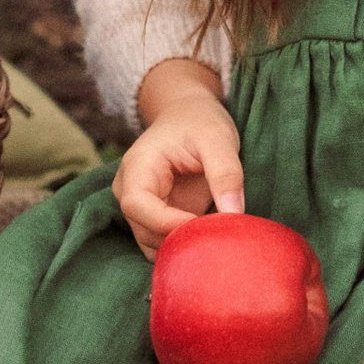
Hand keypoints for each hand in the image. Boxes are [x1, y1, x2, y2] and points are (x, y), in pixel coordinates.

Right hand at [114, 72, 245, 257]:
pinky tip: (210, 239)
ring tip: (217, 237)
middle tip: (219, 236)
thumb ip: (226, 174)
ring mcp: (142, 209)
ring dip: (184, 248)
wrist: (189, 115)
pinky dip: (185, 248)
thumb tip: (234, 215)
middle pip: (144, 231)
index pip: (138, 206)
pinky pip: (164, 244)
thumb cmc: (200, 122)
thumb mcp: (218, 139)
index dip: (168, 223)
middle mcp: (130, 192)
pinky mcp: (156, 220)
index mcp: (137, 168)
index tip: (204, 226)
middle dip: (181, 239)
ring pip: (153, 245)